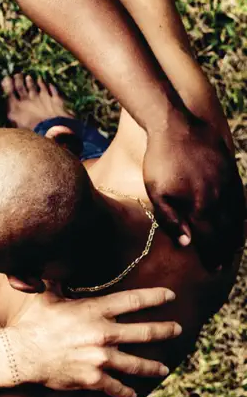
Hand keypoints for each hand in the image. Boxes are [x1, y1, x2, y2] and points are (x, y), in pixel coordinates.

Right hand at [7, 287, 180, 396]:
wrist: (22, 354)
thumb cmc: (33, 323)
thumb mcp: (47, 297)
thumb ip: (58, 283)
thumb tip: (56, 263)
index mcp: (93, 311)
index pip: (132, 301)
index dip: (155, 297)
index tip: (170, 296)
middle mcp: (102, 333)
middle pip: (145, 332)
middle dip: (165, 330)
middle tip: (177, 329)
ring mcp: (100, 358)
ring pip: (137, 364)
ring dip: (153, 366)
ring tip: (164, 368)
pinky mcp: (94, 378)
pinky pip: (117, 387)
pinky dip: (126, 392)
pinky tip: (133, 393)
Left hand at [143, 113, 244, 265]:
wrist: (177, 127)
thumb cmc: (160, 161)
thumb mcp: (157, 192)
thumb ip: (171, 220)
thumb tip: (188, 243)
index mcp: (201, 206)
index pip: (210, 239)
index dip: (212, 255)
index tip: (212, 269)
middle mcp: (220, 198)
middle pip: (226, 231)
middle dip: (224, 250)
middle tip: (222, 266)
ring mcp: (228, 184)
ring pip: (237, 217)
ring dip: (235, 235)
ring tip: (232, 249)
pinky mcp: (230, 172)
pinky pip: (241, 199)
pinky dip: (241, 214)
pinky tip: (238, 220)